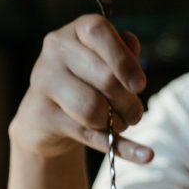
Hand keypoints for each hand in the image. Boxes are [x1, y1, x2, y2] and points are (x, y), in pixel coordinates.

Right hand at [9, 14, 153, 163]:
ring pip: (92, 108)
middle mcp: (56, 50)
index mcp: (75, 32)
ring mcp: (45, 81)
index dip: (125, 60)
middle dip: (129, 102)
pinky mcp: (43, 115)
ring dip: (117, 123)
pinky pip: (88, 134)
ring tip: (121, 124)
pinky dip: (121, 148)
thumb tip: (133, 44)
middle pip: (105, 78)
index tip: (140, 85)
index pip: (100, 32)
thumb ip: (123, 53)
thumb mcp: (105, 64)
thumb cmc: (85, 83)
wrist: (45, 116)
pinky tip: (145, 156)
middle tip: (135, 114)